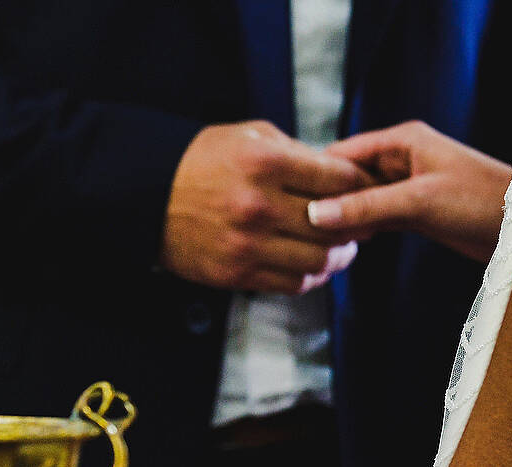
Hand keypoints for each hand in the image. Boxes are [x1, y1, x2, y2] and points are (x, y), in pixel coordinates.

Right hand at [162, 120, 366, 293]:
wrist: (146, 195)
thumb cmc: (200, 161)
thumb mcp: (249, 137)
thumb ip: (296, 152)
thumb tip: (339, 172)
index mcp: (266, 163)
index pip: (340, 180)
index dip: (363, 186)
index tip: (365, 189)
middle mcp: (258, 206)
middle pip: (335, 224)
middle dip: (356, 225)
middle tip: (360, 223)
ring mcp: (246, 244)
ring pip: (318, 260)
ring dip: (336, 256)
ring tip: (337, 248)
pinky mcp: (234, 272)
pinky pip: (290, 284)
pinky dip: (308, 277)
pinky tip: (308, 264)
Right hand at [311, 121, 511, 262]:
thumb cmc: (482, 201)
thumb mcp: (419, 201)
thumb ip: (366, 206)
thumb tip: (316, 213)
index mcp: (402, 141)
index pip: (341, 153)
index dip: (313, 175)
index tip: (286, 199)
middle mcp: (400, 158)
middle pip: (345, 177)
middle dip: (323, 200)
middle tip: (297, 225)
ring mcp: (403, 185)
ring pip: (356, 199)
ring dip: (339, 217)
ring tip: (315, 237)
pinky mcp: (410, 210)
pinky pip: (371, 215)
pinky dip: (357, 228)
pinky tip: (342, 243)